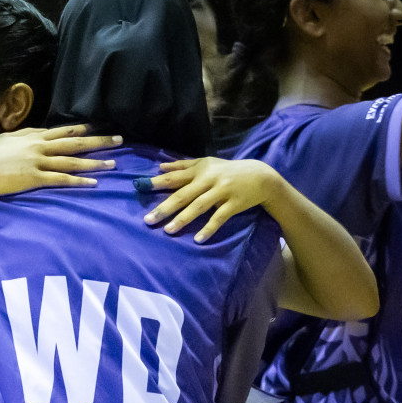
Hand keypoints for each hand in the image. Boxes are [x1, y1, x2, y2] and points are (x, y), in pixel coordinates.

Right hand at [0, 124, 119, 200]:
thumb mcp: (6, 140)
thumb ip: (24, 135)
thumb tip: (37, 132)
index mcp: (33, 137)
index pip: (62, 131)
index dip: (82, 130)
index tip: (97, 128)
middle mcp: (40, 147)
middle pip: (75, 143)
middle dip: (98, 141)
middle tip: (118, 140)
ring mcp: (39, 162)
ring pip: (72, 161)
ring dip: (94, 162)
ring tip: (112, 163)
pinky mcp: (36, 179)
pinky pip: (62, 179)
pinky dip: (78, 180)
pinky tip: (93, 183)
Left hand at [142, 157, 284, 242]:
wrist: (260, 176)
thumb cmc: (227, 170)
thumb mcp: (206, 163)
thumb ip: (183, 165)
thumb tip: (160, 167)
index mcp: (200, 170)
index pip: (175, 177)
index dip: (157, 183)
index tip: (140, 188)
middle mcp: (209, 180)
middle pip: (183, 194)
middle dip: (165, 207)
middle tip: (148, 220)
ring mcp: (222, 192)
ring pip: (199, 206)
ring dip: (183, 219)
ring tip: (168, 230)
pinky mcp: (234, 204)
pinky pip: (219, 218)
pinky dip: (209, 228)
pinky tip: (198, 239)